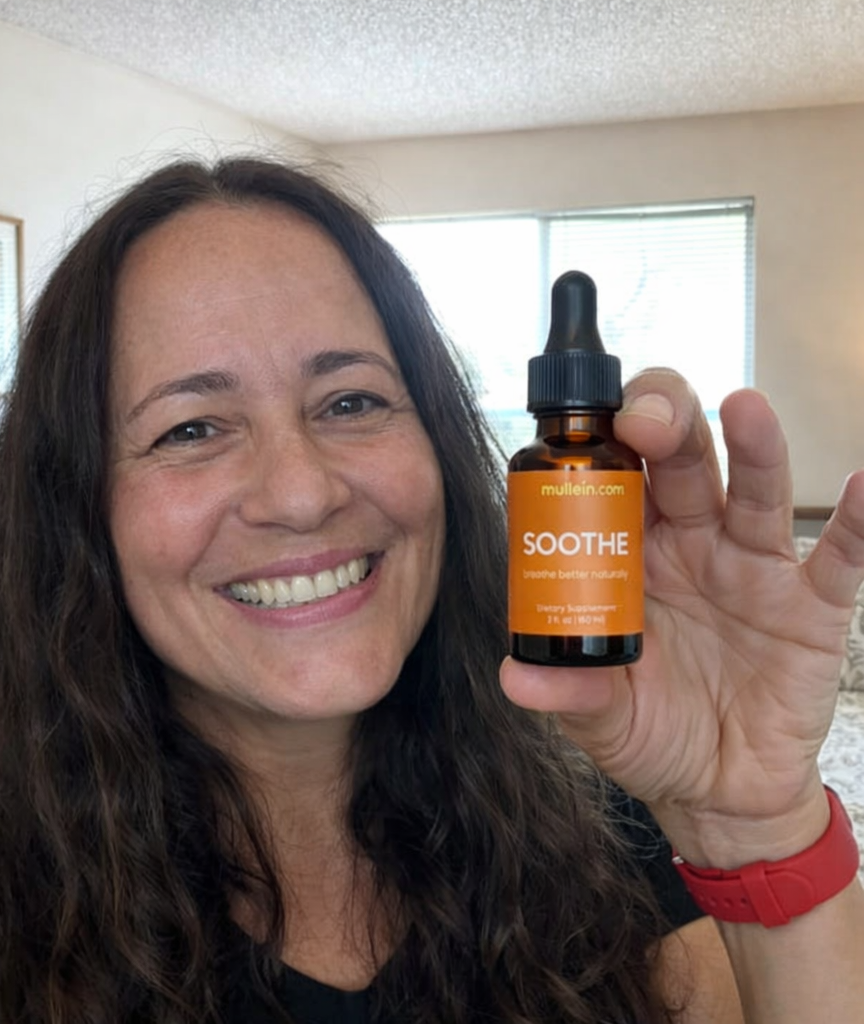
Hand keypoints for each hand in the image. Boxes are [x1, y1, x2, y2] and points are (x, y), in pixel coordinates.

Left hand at [499, 369, 863, 866]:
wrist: (719, 791)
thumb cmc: (651, 734)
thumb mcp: (602, 717)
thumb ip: (570, 693)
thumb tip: (516, 679)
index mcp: (629, 556)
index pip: (615, 480)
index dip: (603, 448)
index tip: (585, 432)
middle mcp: (690, 545)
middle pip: (681, 463)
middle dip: (666, 427)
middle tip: (646, 419)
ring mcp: (751, 568)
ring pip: (753, 491)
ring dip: (751, 447)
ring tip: (744, 408)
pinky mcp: (810, 605)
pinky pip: (840, 556)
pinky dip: (857, 521)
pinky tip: (860, 483)